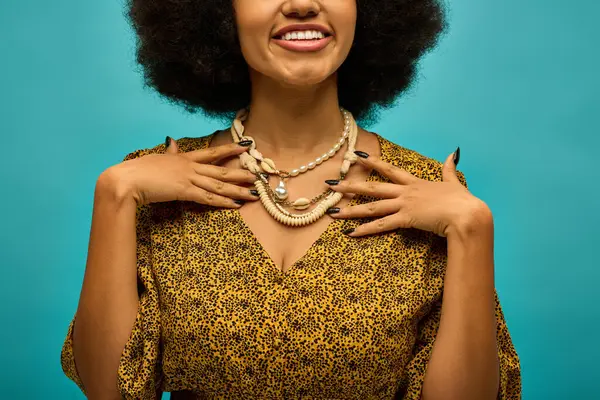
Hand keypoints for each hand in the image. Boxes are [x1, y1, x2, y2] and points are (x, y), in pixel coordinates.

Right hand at [100, 138, 259, 206]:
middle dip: (241, 173)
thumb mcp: (156, 158)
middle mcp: (189, 166)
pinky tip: (236, 205)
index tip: (244, 147)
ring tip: (254, 193)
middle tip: (258, 176)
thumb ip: (168, 152)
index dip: (229, 149)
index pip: (211, 153)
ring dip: (237, 190)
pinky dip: (223, 202)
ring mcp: (188, 178)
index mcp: (182, 158)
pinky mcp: (185, 191)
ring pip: (218, 184)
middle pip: (220, 169)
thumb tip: (171, 139)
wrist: (126, 179)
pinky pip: (208, 197)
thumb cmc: (137, 170)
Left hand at [326, 150, 491, 236]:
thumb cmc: (462, 201)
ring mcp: (404, 205)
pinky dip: (365, 229)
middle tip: (330, 184)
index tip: (357, 156)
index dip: (373, 162)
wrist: (467, 214)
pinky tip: (350, 233)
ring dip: (350, 209)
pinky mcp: (406, 219)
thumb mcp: (454, 182)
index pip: (390, 170)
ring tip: (332, 211)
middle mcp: (406, 192)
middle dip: (349, 185)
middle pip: (372, 187)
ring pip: (372, 207)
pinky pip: (381, 225)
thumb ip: (449, 169)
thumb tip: (454, 153)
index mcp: (415, 183)